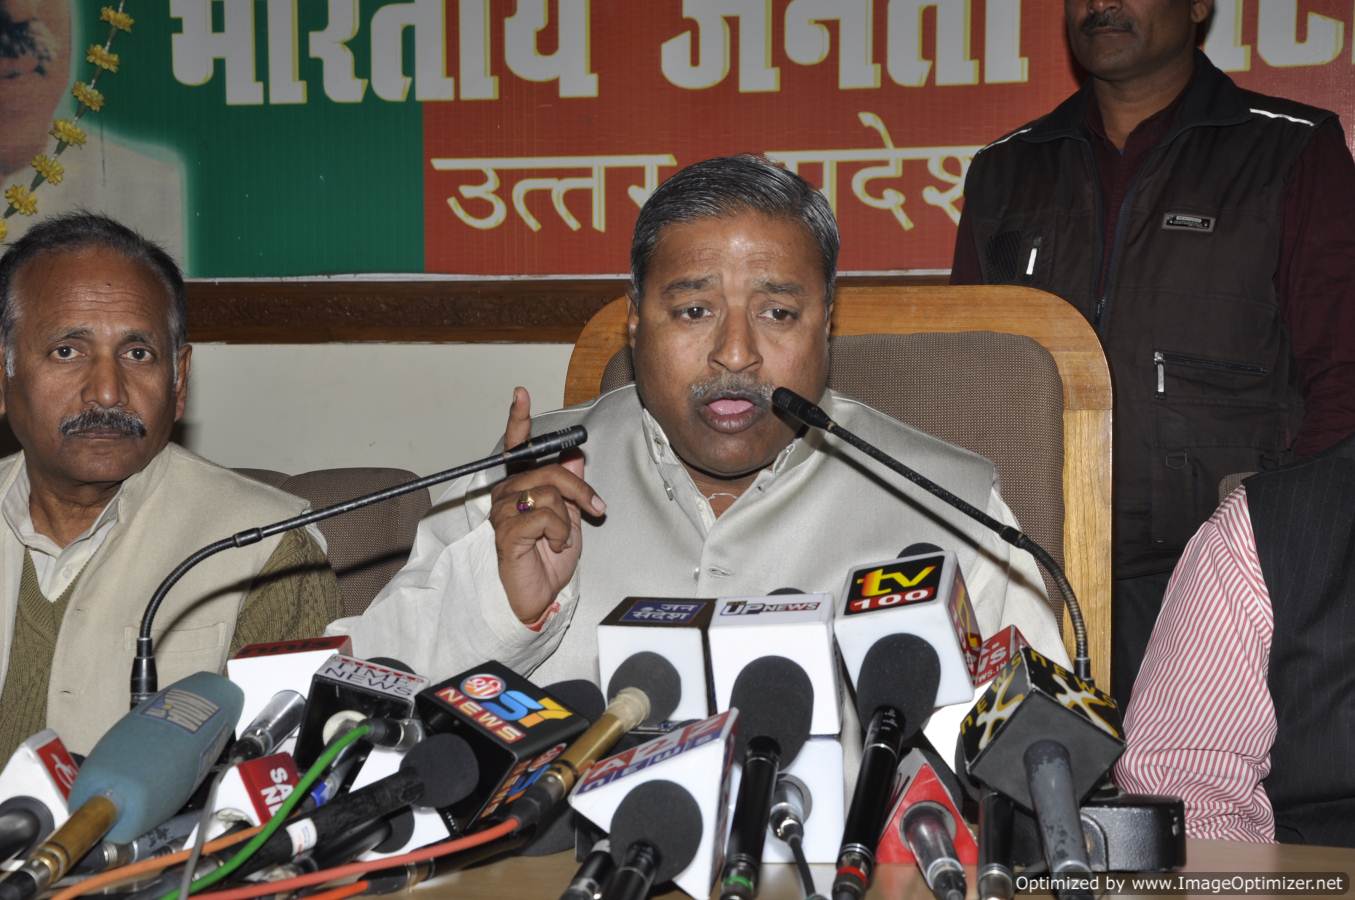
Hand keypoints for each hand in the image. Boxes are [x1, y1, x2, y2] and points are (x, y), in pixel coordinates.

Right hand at [489, 387, 605, 623]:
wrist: (539, 595)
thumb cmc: (548, 558)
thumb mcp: (569, 517)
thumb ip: (570, 486)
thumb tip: (575, 454)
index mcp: (519, 486)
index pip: (517, 447)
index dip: (519, 419)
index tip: (521, 393)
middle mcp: (506, 494)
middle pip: (548, 469)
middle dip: (579, 489)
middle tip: (594, 509)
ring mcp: (503, 512)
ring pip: (549, 492)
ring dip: (569, 517)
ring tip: (562, 538)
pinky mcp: (507, 531)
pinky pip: (545, 515)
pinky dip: (560, 532)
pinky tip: (554, 546)